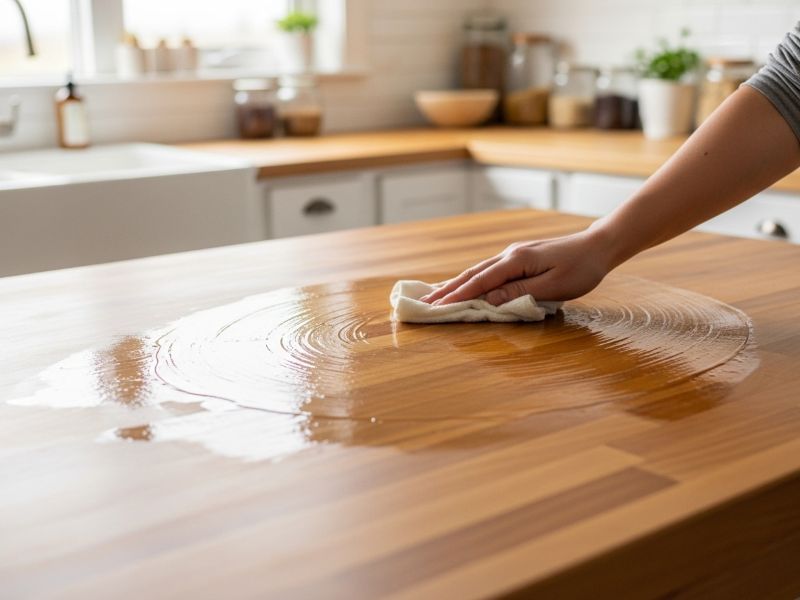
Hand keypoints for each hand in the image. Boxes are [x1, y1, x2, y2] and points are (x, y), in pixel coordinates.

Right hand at [420, 228, 613, 305]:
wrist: (598, 246)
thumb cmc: (581, 269)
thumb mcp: (553, 286)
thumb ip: (520, 293)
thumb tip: (489, 300)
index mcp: (516, 261)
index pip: (480, 282)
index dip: (457, 296)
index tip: (436, 308)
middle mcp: (509, 255)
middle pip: (472, 275)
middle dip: (446, 291)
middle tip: (423, 304)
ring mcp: (512, 255)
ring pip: (477, 272)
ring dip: (455, 285)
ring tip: (434, 296)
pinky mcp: (518, 258)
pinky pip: (488, 271)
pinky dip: (471, 280)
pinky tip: (462, 284)